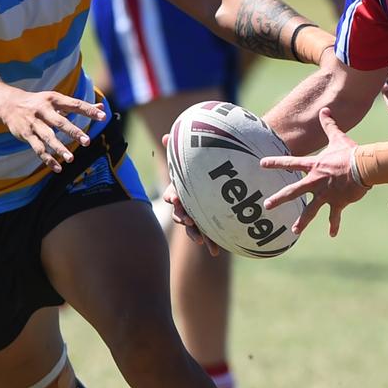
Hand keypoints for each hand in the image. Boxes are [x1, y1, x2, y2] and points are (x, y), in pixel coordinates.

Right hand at [0, 91, 105, 172]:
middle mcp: (44, 111)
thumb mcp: (57, 100)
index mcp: (54, 99)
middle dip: (74, 132)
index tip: (103, 116)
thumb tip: (102, 106)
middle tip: (87, 142)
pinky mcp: (26, 135)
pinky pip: (37, 149)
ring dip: (59, 148)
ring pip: (48, 137)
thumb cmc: (40, 102)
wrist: (8, 104)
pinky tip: (58, 168)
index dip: (89, 110)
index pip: (74, 104)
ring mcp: (34, 123)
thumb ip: (79, 105)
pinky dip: (47, 159)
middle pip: (60, 122)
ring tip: (71, 159)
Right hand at [160, 134, 221, 255]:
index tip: (174, 198)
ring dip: (195, 234)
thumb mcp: (192, 157)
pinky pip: (209, 235)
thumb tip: (166, 136)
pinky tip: (217, 252)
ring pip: (193, 228)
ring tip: (201, 241)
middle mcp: (187, 205)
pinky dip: (211, 243)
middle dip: (183, 218)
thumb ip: (181, 149)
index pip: (172, 194)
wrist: (221, 179)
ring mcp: (197, 216)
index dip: (172, 197)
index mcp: (181, 190)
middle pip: (181, 213)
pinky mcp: (209, 225)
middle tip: (188, 219)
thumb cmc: (203, 166)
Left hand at [260, 107, 368, 236]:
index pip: (291, 163)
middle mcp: (316, 181)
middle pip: (294, 191)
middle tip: (266, 206)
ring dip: (302, 221)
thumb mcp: (338, 137)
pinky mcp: (338, 202)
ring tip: (293, 230)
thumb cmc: (351, 152)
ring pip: (311, 210)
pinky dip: (334, 225)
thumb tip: (325, 109)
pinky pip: (334, 216)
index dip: (275, 162)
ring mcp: (326, 193)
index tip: (262, 164)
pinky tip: (332, 234)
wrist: (364, 166)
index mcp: (314, 166)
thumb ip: (329, 125)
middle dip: (279, 199)